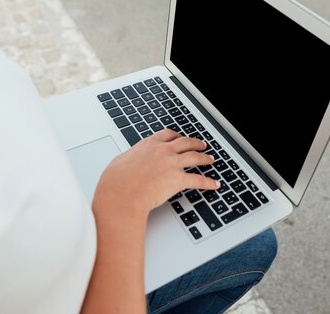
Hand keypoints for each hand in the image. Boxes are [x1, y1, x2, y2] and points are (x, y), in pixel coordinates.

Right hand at [92, 129, 219, 219]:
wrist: (121, 195)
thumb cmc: (116, 183)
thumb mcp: (119, 162)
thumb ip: (130, 158)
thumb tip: (129, 162)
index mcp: (148, 144)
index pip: (167, 135)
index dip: (177, 136)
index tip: (181, 137)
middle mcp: (162, 151)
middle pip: (185, 142)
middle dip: (195, 143)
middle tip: (201, 145)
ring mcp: (172, 164)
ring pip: (195, 157)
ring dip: (205, 158)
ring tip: (211, 160)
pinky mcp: (178, 179)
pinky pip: (198, 180)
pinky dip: (208, 182)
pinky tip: (214, 184)